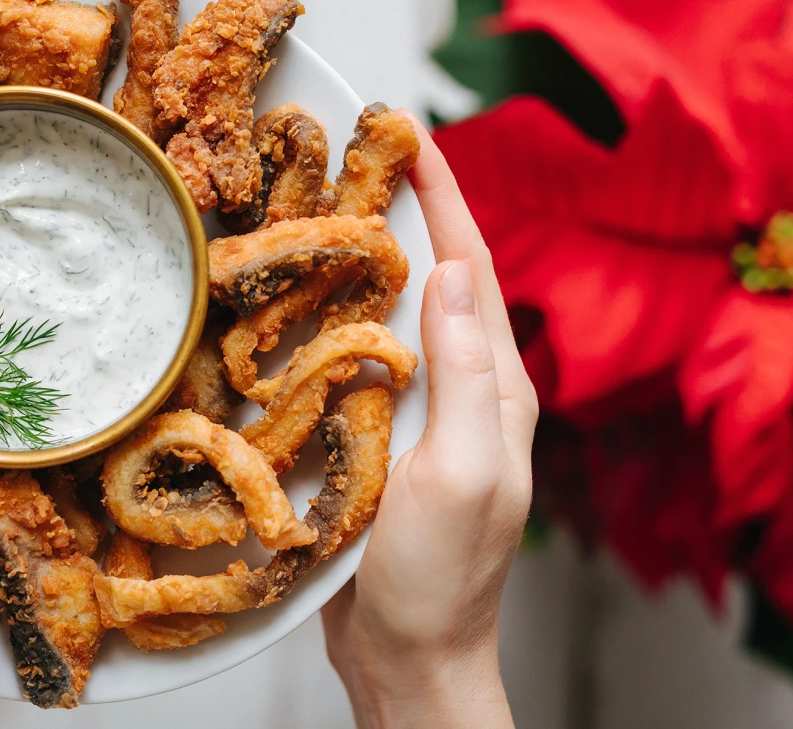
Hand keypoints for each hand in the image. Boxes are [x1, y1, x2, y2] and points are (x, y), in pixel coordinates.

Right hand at [322, 114, 536, 728]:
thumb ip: (467, 375)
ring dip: (363, 259)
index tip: (411, 135)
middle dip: (402, 212)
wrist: (409, 658)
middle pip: (433, 281)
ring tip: (321, 207)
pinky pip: (354, 363)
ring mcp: (419, 418)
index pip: (470, 272)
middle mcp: (462, 392)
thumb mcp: (466, 471)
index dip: (443, 200)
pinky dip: (330, 320)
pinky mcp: (376, 444)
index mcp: (495, 389)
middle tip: (355, 155)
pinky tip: (297, 304)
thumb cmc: (444, 577)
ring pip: (391, 317)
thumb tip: (447, 274)